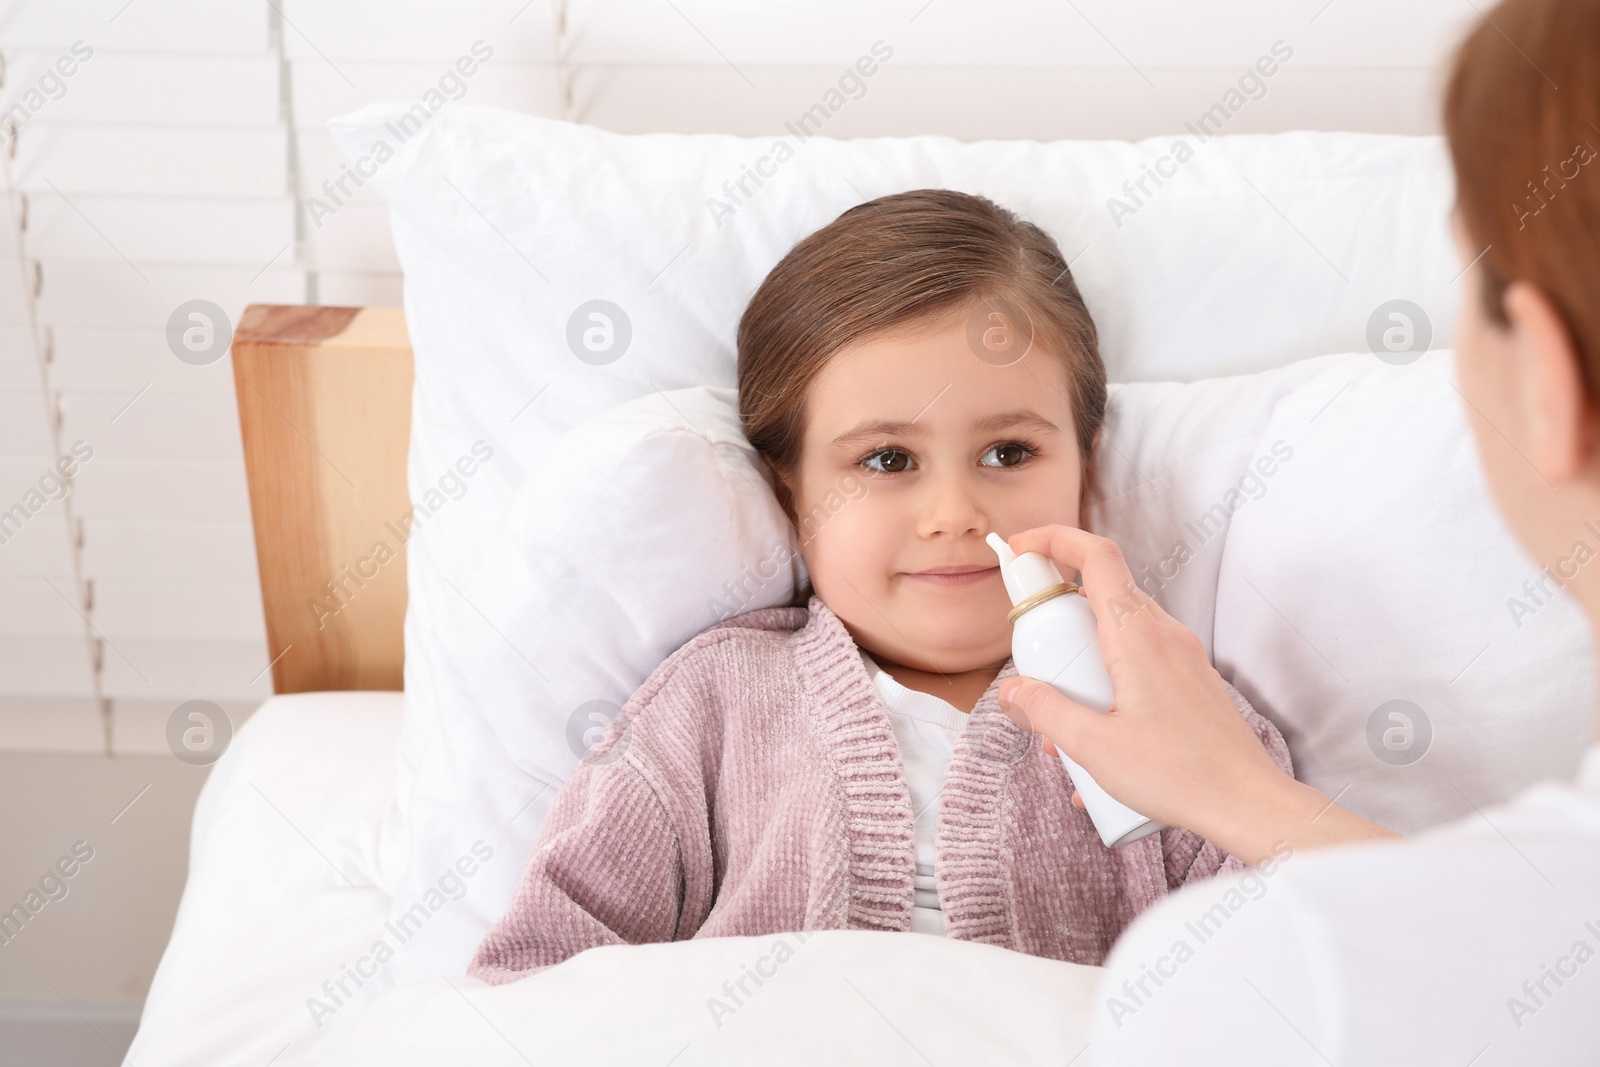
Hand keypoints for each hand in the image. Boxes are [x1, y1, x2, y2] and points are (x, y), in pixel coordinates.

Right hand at [996, 525, 1394, 861]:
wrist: (1249, 806)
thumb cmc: (1180, 775)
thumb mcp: (1094, 746)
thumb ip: (1046, 711)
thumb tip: (1013, 690)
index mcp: (1137, 635)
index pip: (1095, 557)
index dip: (1053, 539)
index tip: (1019, 551)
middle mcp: (1164, 634)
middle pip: (1099, 597)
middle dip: (1056, 625)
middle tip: (1034, 666)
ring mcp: (1182, 657)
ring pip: (1117, 636)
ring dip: (1081, 666)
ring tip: (1063, 729)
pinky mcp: (1191, 683)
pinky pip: (1138, 666)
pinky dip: (1108, 688)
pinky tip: (1096, 750)